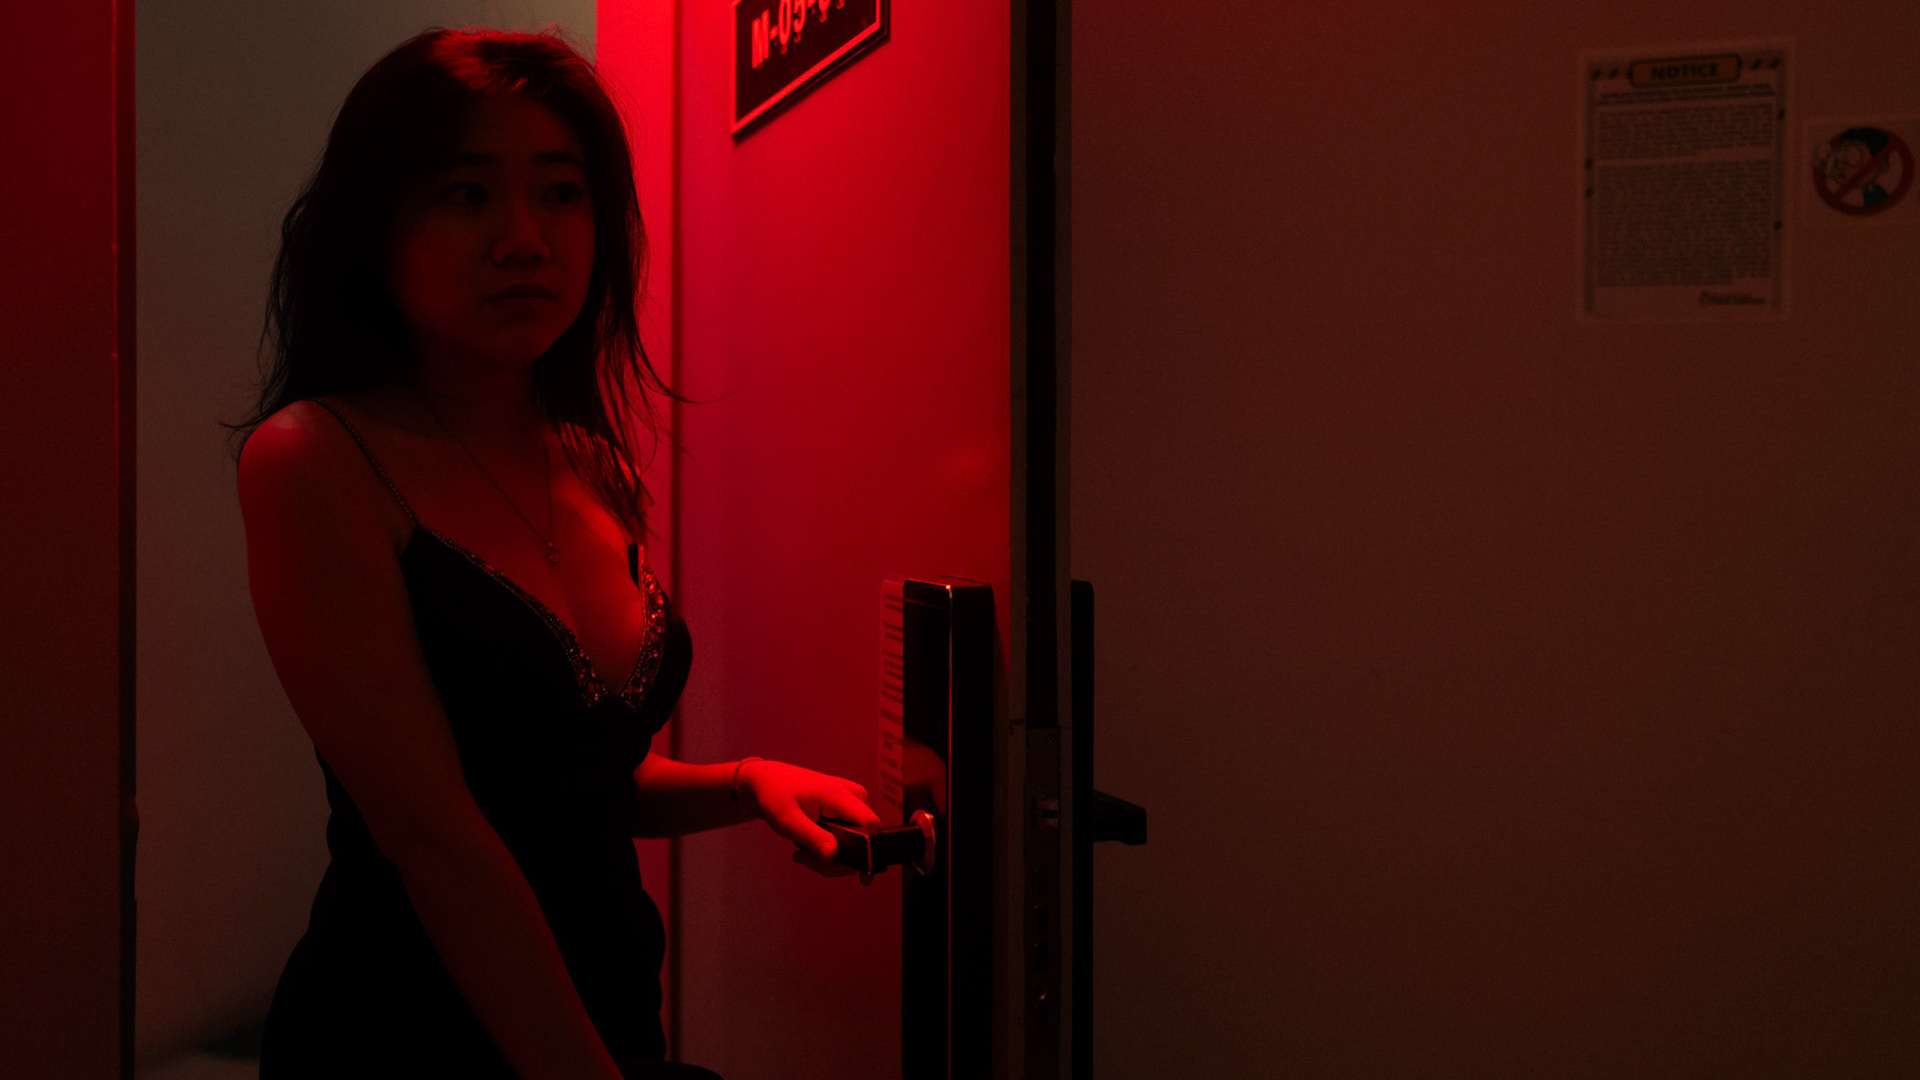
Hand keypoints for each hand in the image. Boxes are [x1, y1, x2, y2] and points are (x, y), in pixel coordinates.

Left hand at [737, 759, 882, 872]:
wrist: (769, 781)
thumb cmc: (776, 795)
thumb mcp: (789, 821)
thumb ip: (813, 838)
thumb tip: (834, 855)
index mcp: (841, 795)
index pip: (871, 826)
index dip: (867, 851)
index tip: (853, 871)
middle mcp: (854, 796)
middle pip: (864, 839)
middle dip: (837, 859)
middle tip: (805, 859)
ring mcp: (853, 802)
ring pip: (857, 841)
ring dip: (831, 855)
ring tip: (803, 852)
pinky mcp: (848, 808)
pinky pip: (850, 836)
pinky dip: (831, 847)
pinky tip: (810, 845)